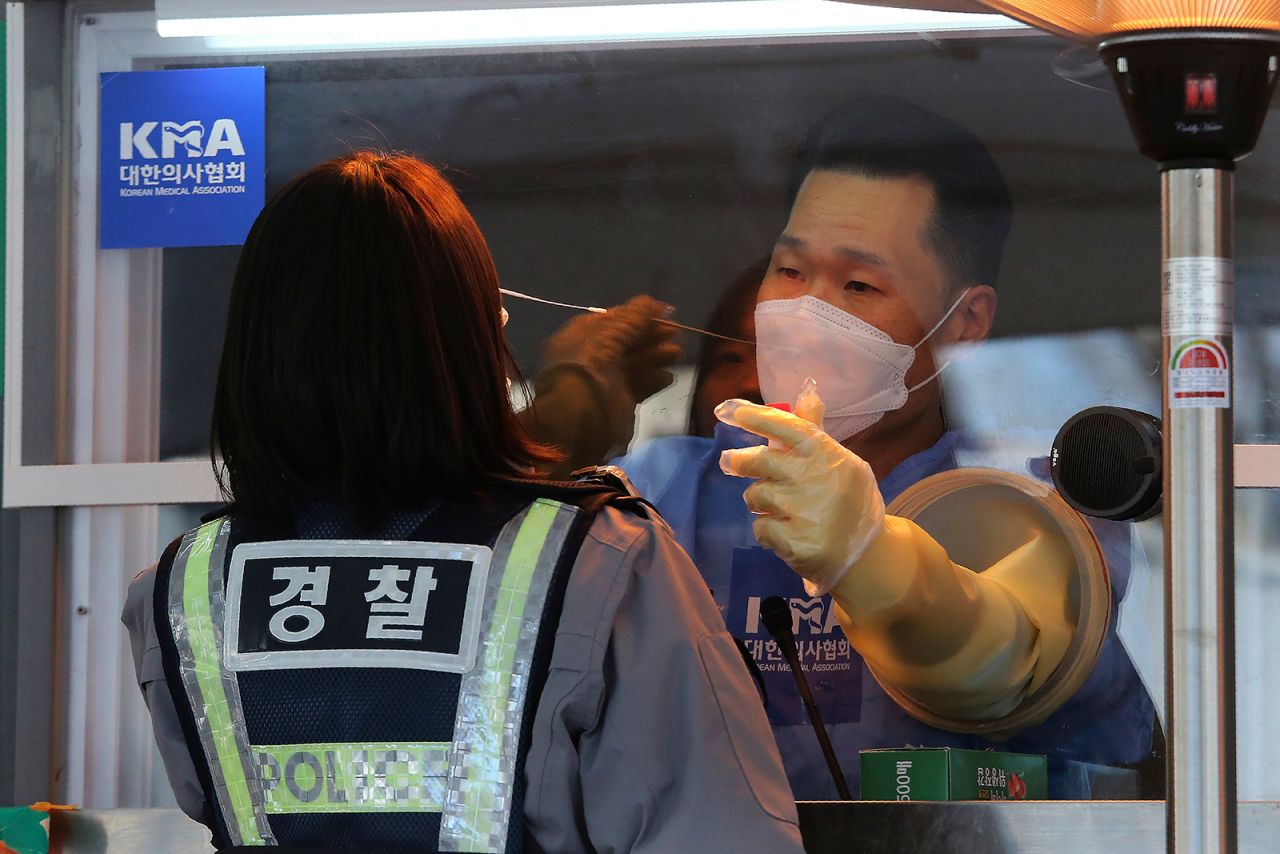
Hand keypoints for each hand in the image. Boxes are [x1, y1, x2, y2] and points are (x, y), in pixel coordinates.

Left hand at [537, 295, 681, 403]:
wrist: (581, 420)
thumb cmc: (590, 368)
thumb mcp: (610, 333)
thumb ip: (635, 316)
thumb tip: (655, 303)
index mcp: (576, 338)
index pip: (609, 320)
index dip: (635, 315)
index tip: (662, 314)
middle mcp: (588, 358)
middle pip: (624, 341)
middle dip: (650, 335)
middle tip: (675, 333)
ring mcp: (603, 383)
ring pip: (634, 364)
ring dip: (656, 356)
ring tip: (677, 353)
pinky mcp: (618, 404)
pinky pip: (639, 387)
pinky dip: (654, 380)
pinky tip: (668, 377)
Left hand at [715, 384, 884, 595]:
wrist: (867, 553)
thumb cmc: (847, 499)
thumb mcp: (838, 460)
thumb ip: (813, 429)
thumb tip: (807, 389)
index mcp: (825, 453)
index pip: (785, 426)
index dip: (754, 416)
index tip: (726, 411)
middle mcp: (814, 478)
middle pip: (760, 461)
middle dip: (740, 461)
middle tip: (730, 461)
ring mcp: (804, 511)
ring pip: (756, 496)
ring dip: (760, 501)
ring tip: (781, 508)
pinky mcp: (795, 542)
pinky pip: (760, 528)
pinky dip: (767, 531)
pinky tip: (787, 533)